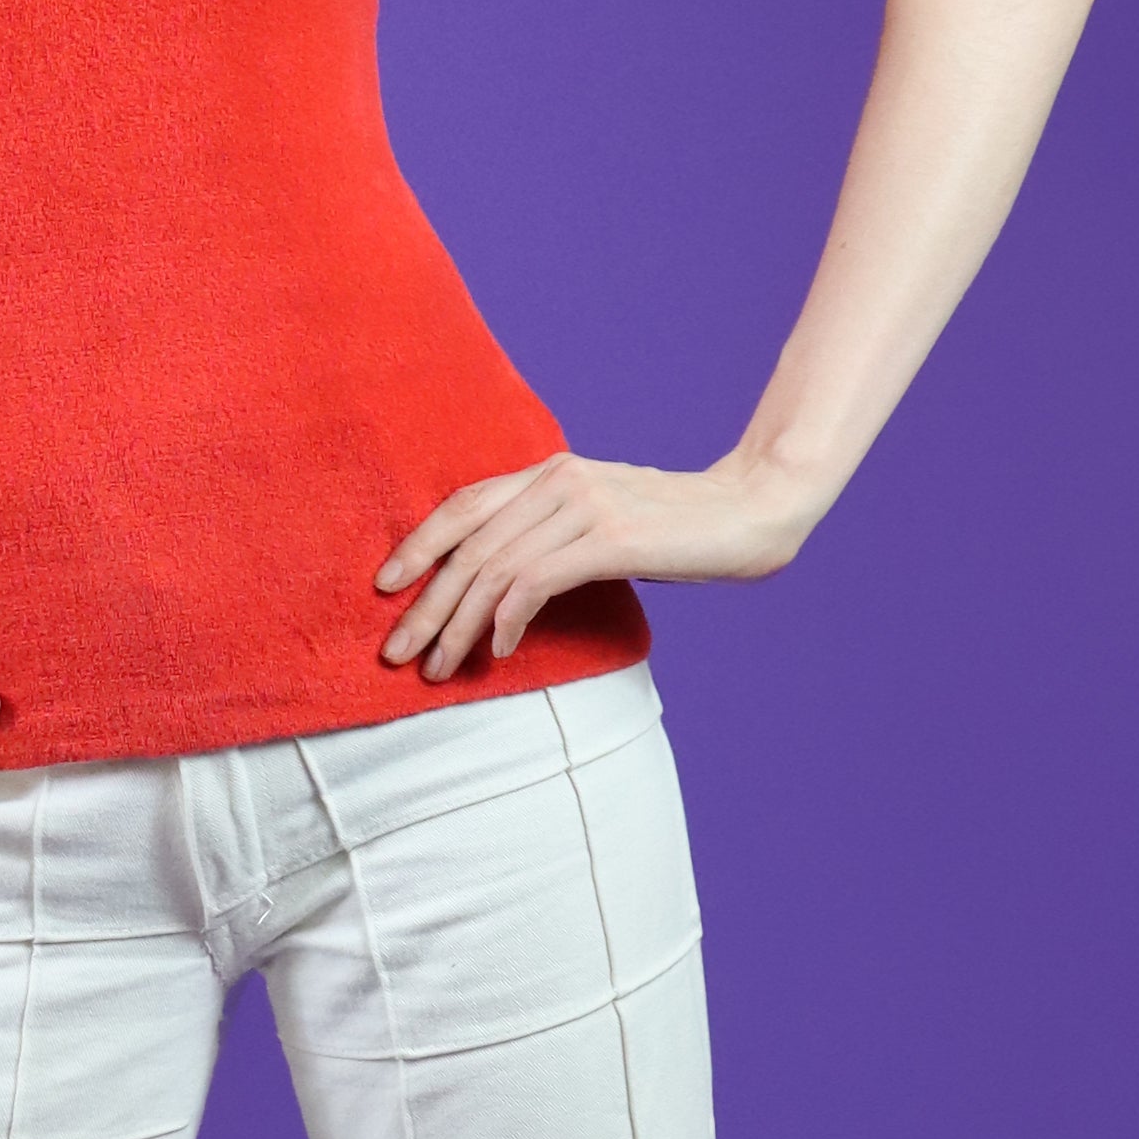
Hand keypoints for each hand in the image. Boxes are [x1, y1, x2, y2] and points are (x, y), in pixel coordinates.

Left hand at [376, 451, 818, 680]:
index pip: (463, 505)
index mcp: (550, 470)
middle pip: (467, 545)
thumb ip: (554, 535)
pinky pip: (535, 583)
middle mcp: (558, 480)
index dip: (417, 545)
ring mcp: (583, 506)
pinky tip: (501, 651)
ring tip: (438, 668)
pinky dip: (508, 620)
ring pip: (493, 569)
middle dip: (423, 604)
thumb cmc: (679, 529)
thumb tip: (504, 584)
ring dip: (457, 626)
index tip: (384, 587)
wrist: (753, 511)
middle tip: (395, 652)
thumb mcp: (603, 521)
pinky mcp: (610, 538)